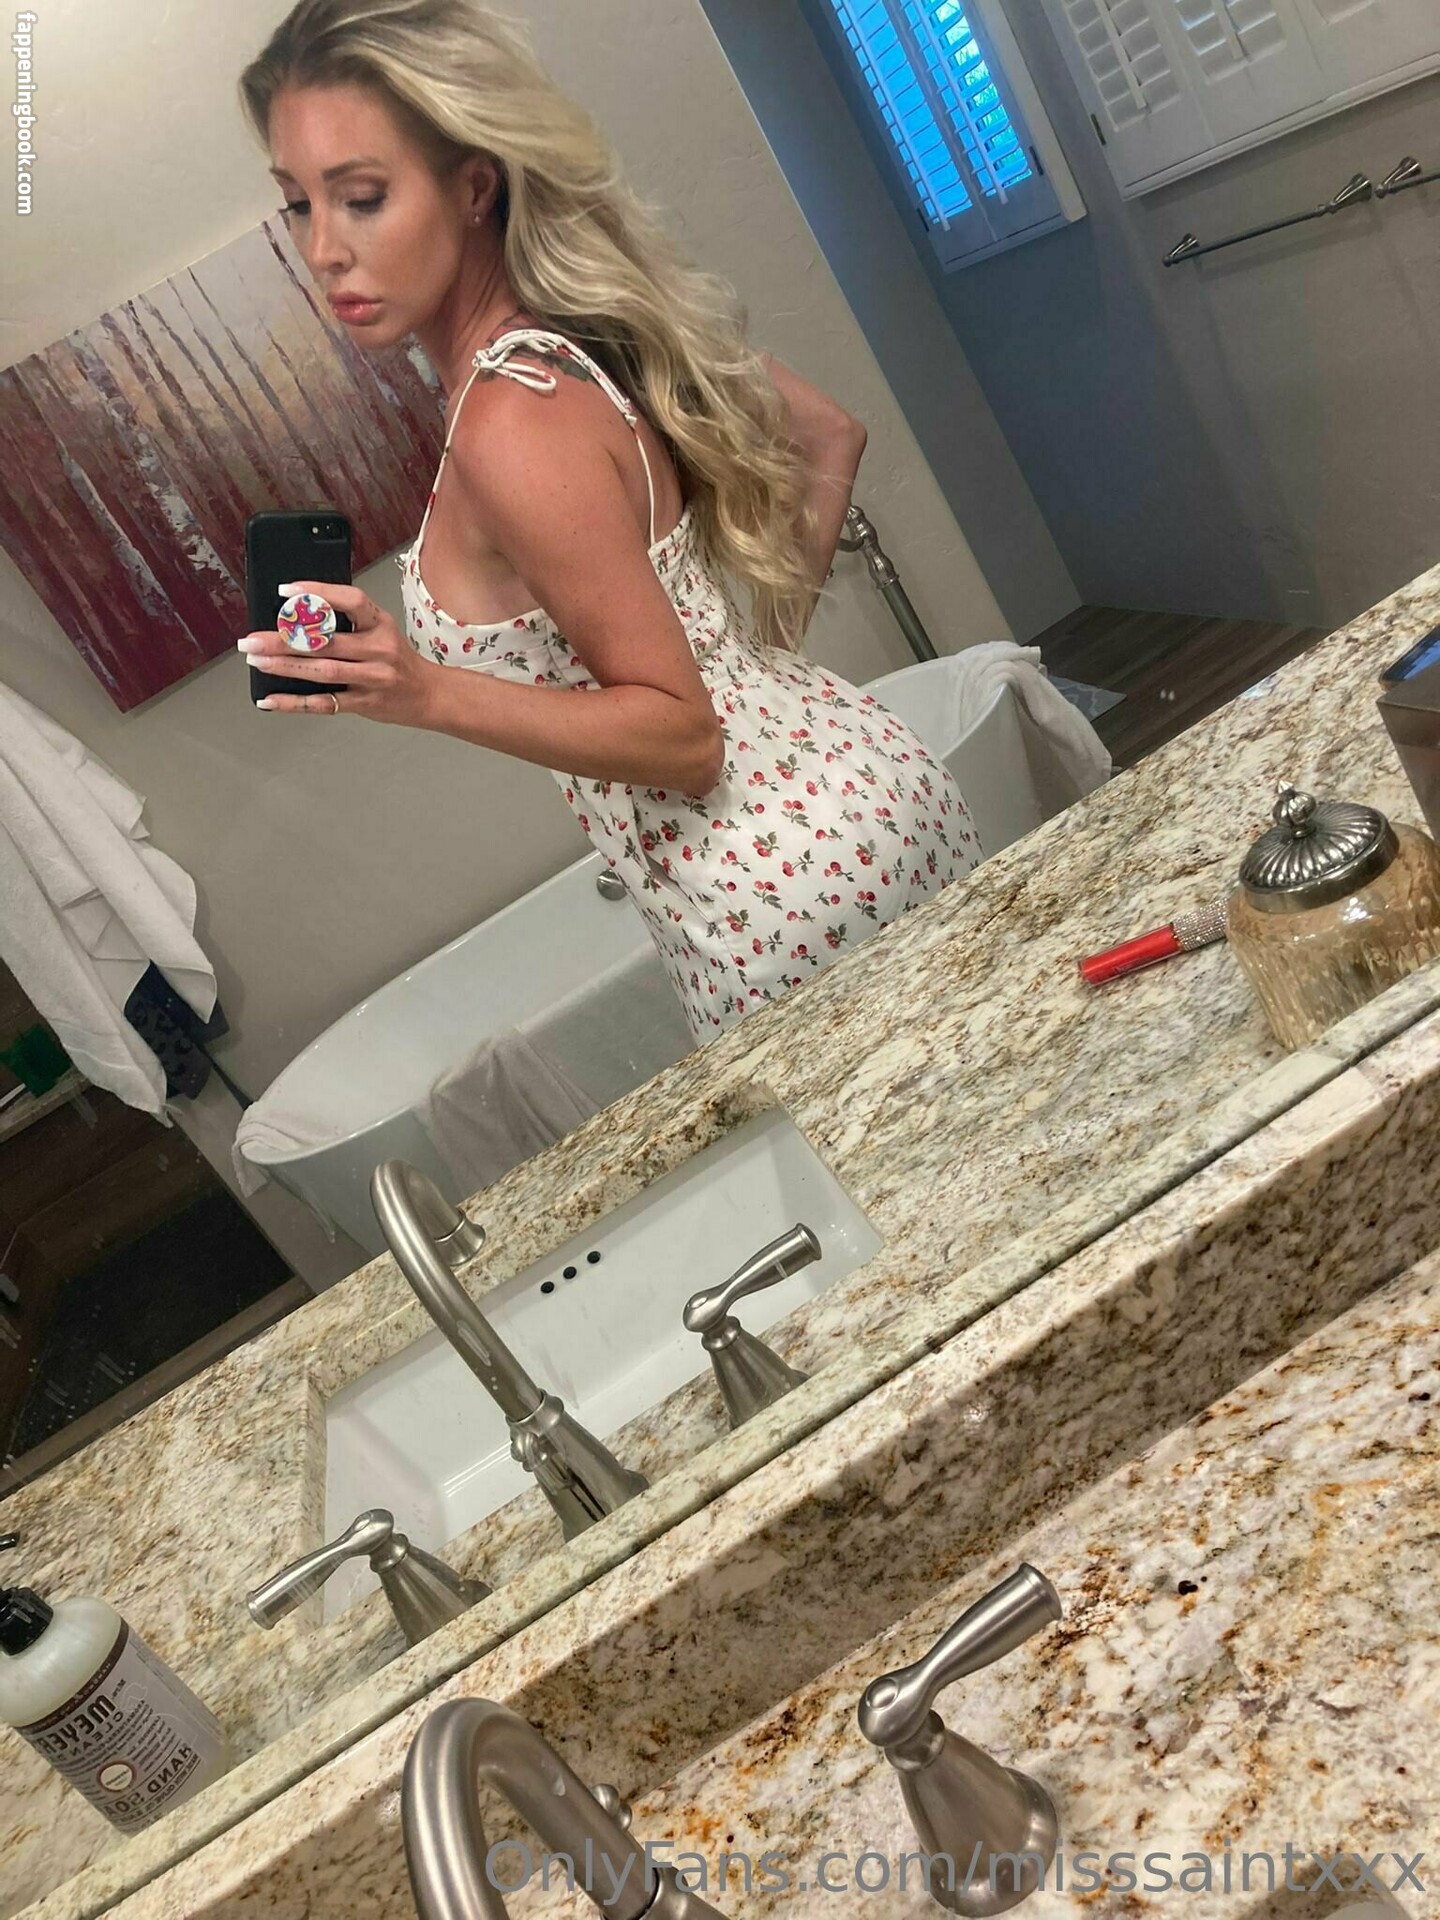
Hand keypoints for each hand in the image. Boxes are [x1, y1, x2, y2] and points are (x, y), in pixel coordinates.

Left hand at [238, 579, 442, 726]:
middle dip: (283, 639)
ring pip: (323, 671)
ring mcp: (373, 678)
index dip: (317, 593)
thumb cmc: (398, 660)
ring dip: (284, 666)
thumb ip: (347, 623)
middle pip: (326, 641)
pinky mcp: (366, 703)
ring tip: (256, 661)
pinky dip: (294, 703)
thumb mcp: (381, 630)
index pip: (349, 600)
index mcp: (380, 623)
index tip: (285, 591)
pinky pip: (325, 704)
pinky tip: (271, 700)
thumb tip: (295, 618)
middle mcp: (378, 649)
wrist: (430, 695)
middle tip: (252, 640)